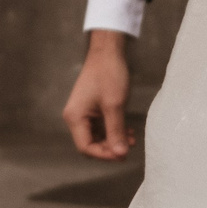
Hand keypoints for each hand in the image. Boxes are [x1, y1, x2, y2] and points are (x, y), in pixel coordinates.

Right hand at [63, 29, 134, 160]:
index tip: (122, 155)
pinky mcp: (92, 109)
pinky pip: (101, 127)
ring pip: (97, 137)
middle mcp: (75, 117)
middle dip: (109, 148)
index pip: (86, 147)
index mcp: (75, 117)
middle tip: (128, 148)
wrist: (107, 52)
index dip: (104, 155)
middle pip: (90, 144)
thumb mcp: (114, 105)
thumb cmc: (109, 75)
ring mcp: (83, 113)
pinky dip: (113, 131)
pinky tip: (127, 131)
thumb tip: (120, 155)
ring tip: (131, 139)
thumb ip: (116, 132)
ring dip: (113, 140)